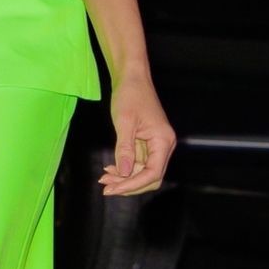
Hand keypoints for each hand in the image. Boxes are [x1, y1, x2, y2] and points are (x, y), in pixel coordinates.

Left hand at [100, 75, 175, 196]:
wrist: (132, 79)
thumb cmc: (130, 95)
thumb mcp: (124, 122)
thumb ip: (125, 150)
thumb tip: (125, 173)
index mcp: (163, 141)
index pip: (152, 173)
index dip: (133, 185)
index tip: (113, 189)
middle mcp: (164, 146)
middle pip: (150, 178)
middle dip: (129, 185)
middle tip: (106, 187)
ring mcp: (157, 146)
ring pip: (143, 173)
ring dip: (125, 179)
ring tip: (104, 178)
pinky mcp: (148, 144)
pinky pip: (139, 164)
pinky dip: (125, 169)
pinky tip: (110, 169)